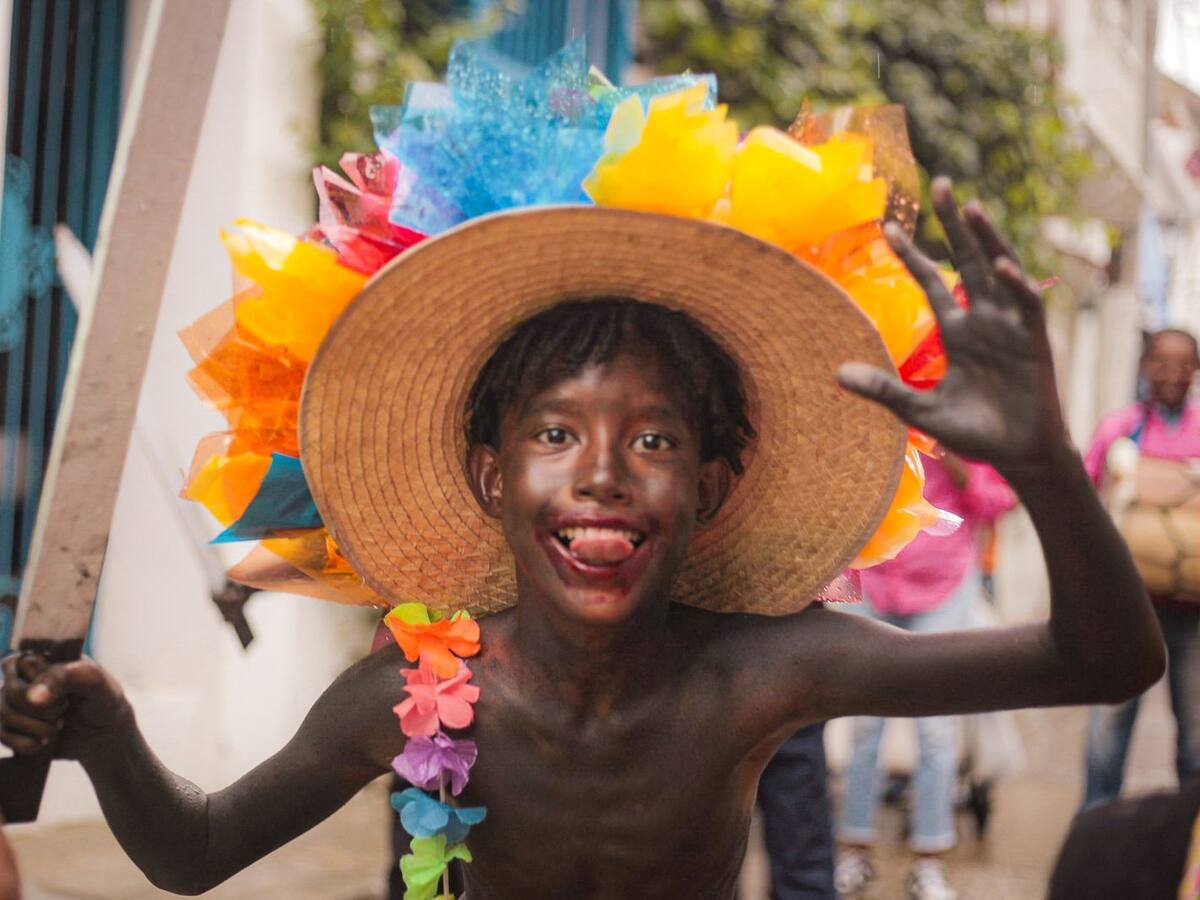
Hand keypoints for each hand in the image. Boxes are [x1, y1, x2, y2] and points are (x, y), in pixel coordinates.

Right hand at [1, 653, 128, 759]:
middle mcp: (25, 677)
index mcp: (43, 658)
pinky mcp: (13, 726)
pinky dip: (24, 742)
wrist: (104, 735)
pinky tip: (43, 743)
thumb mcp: (95, 683)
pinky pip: (1, 733)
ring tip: (58, 727)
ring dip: (33, 726)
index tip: (65, 693)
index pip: (17, 662)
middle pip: (9, 690)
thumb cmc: (103, 700)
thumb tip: (33, 697)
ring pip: (2, 712)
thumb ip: (68, 678)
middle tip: (64, 710)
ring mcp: (17, 702)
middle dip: (39, 708)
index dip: (40, 682)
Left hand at [838, 177, 1068, 472]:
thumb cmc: (975, 432)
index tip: (887, 226)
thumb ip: (884, 389)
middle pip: (968, 260)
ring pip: (999, 271)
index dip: (912, 253)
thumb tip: (836, 374)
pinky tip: (999, 266)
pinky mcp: (1034, 342)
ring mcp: (1011, 327)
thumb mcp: (920, 410)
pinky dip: (1013, 285)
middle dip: (954, 223)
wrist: (1017, 456)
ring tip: (969, 207)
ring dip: (986, 240)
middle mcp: (984, 320)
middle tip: (941, 183)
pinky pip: (1025, 306)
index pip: (932, 281)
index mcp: (958, 331)